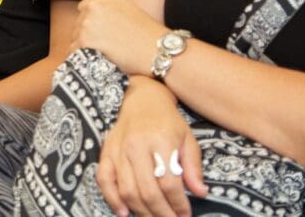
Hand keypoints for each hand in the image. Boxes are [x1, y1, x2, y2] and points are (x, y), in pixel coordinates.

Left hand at [72, 0, 166, 76]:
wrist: (160, 50)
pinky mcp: (85, 41)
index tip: (103, 36)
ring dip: (86, 50)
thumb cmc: (148, 36)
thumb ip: (107, 13)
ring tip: (108, 56)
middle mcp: (94, 6)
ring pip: (75, 40)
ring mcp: (87, 22)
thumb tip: (87, 24)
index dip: (93, 26)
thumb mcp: (128, 12)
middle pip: (78, 25)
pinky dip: (85, 61)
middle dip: (88, 38)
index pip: (85, 10)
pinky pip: (75, 54)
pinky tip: (102, 63)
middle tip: (108, 50)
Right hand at [98, 77, 206, 216]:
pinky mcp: (106, 152)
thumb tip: (200, 193)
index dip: (179, 204)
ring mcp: (119, 150)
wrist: (143, 98)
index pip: (169, 182)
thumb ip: (193, 166)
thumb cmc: (168, 121)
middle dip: (161, 213)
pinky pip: (104, 180)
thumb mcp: (187, 138)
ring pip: (127, 190)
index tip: (185, 214)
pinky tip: (124, 212)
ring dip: (142, 211)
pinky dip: (112, 199)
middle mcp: (137, 146)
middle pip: (147, 191)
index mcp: (160, 141)